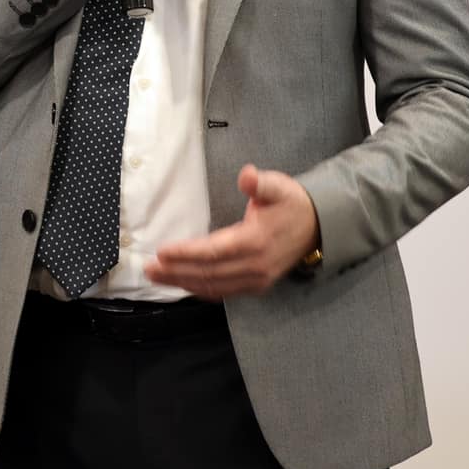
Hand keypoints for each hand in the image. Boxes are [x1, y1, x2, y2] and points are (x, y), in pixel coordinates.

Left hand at [143, 164, 318, 298]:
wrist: (319, 227)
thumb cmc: (292, 203)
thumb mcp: (279, 186)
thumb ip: (261, 183)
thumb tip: (246, 175)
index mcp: (255, 242)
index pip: (213, 252)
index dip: (186, 254)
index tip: (161, 251)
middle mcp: (255, 266)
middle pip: (208, 273)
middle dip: (176, 272)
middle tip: (148, 268)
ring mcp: (256, 280)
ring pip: (213, 287)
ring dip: (183, 284)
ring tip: (156, 277)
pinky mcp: (256, 286)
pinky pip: (223, 292)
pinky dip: (200, 289)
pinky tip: (182, 285)